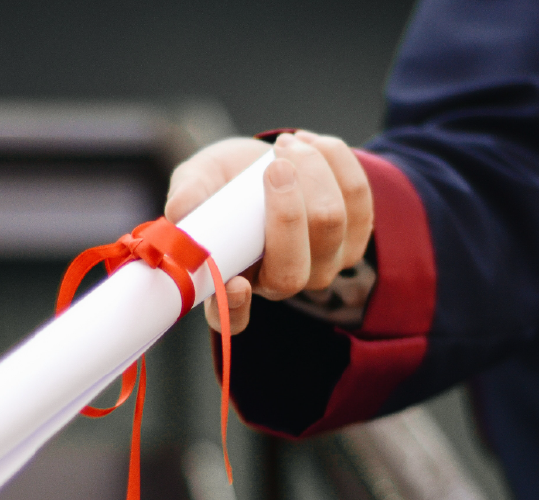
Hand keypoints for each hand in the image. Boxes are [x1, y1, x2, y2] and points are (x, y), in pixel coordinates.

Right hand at [165, 131, 373, 333]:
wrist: (269, 159)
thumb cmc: (226, 179)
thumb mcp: (199, 179)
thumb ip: (189, 194)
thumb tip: (180, 211)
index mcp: (235, 282)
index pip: (233, 317)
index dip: (236, 308)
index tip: (235, 284)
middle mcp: (282, 283)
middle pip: (293, 269)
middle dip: (287, 210)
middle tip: (274, 165)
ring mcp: (325, 263)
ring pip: (331, 223)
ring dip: (312, 171)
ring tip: (285, 144)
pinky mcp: (356, 234)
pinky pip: (358, 197)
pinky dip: (335, 160)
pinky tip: (311, 143)